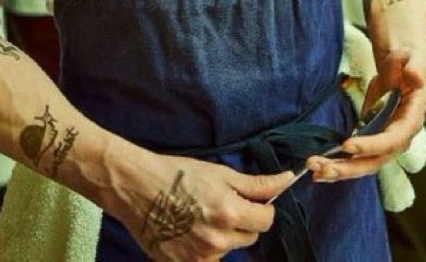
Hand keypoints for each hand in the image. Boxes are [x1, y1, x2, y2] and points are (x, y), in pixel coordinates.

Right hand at [114, 152, 293, 260]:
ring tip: (201, 216)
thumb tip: (287, 180)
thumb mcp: (219, 173)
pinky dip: (206, 249)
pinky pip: (209, 260)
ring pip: (229, 250)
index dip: (262, 207)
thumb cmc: (178, 174)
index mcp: (229, 213)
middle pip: (250, 236)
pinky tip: (190, 231)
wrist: (137, 187)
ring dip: (224, 237)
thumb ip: (256, 184)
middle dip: (243, 221)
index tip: (249, 200)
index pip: (266, 220)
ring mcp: (201, 258)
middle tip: (220, 204)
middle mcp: (218, 241)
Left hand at [306, 49, 425, 183]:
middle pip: (376, 160)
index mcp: (412, 119)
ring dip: (340, 169)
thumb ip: (415, 67)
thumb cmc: (407, 60)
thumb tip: (416, 76)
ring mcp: (387, 142)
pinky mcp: (374, 140)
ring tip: (314, 171)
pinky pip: (358, 157)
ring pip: (365, 163)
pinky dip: (339, 163)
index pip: (392, 139)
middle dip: (349, 167)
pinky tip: (320, 168)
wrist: (403, 65)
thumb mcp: (412, 58)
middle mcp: (401, 137)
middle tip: (322, 169)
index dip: (371, 145)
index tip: (347, 145)